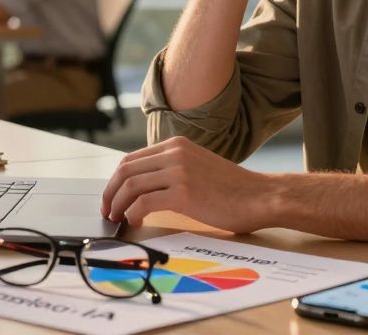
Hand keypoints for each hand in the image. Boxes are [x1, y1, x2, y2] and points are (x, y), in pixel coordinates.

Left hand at [101, 136, 277, 233]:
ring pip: (131, 186)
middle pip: (126, 170)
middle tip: (108, 211)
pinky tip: (136, 222)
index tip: (112, 197)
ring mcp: (179, 171)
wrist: (260, 196)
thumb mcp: (197, 166)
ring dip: (118, 205)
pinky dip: (133, 214)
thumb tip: (143, 187)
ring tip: (118, 219)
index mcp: (177, 144)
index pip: (131, 159)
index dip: (115, 180)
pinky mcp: (184, 192)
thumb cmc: (233, 188)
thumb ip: (173, 169)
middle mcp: (175, 153)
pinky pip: (145, 202)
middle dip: (111, 192)